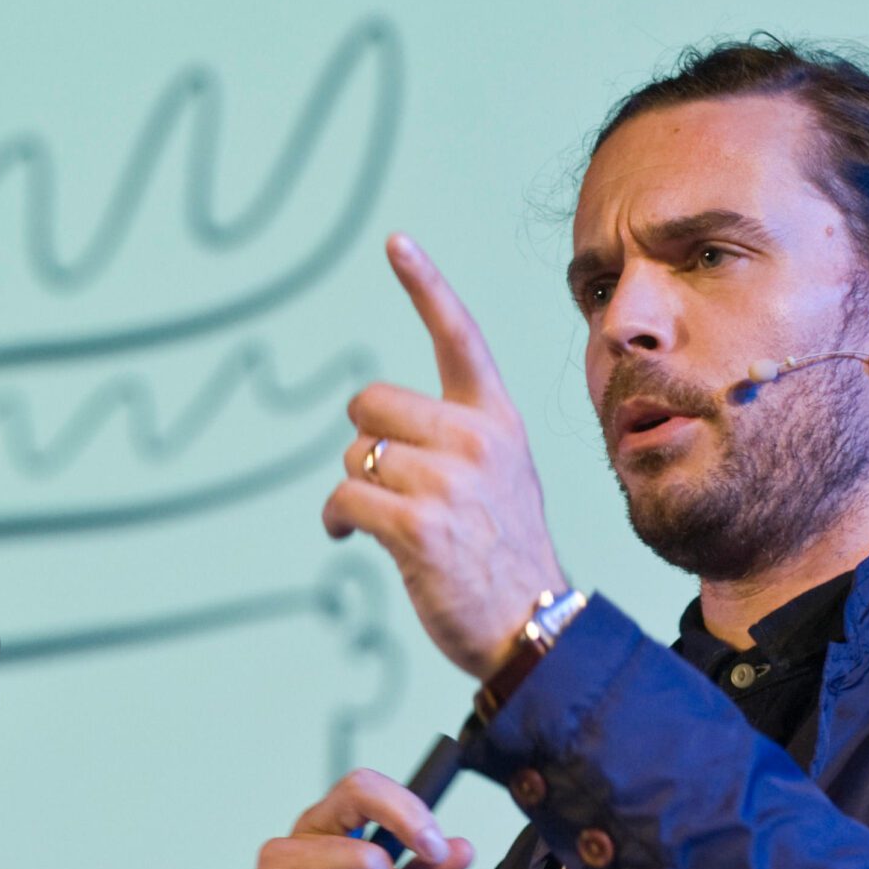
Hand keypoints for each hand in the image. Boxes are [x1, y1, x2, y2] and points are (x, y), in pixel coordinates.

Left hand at [323, 233, 569, 678]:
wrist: (533, 627)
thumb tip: (373, 430)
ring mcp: (449, 482)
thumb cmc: (504, 554)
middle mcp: (477, 440)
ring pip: (355, 455)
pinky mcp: (418, 526)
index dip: (426, 285)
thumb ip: (456, 439)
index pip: (459, 336)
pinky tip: (347, 535)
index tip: (395, 242)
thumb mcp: (502, 478)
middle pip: (370, 404)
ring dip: (353, 489)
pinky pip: (343, 497)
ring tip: (378, 520)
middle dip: (364, 443)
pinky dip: (335, 518)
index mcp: (497, 420)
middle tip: (385, 481)